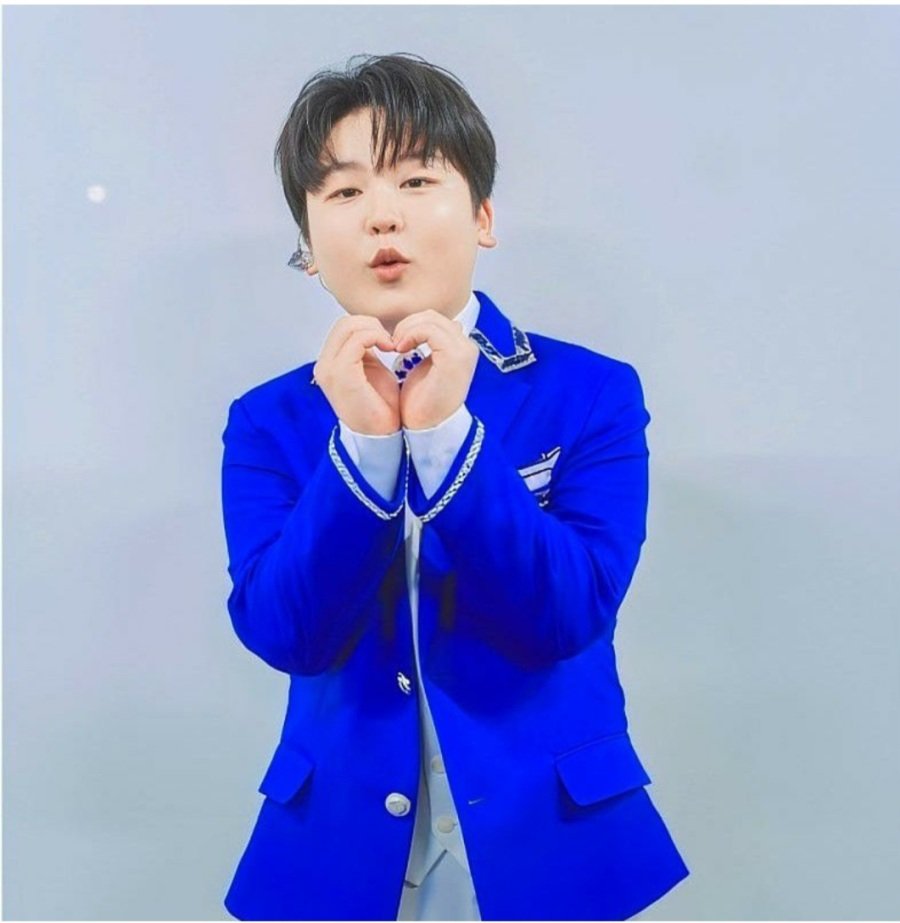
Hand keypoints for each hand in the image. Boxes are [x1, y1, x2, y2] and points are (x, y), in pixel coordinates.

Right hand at [312, 315, 400, 434]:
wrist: (381, 436)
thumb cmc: (380, 407)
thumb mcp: (371, 369)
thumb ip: (365, 350)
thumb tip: (371, 330)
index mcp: (330, 364)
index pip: (344, 328)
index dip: (368, 326)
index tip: (387, 340)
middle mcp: (324, 365)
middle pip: (344, 323)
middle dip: (371, 325)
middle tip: (390, 341)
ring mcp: (330, 369)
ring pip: (349, 327)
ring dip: (375, 330)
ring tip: (391, 345)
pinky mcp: (342, 374)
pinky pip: (357, 340)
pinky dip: (376, 337)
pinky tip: (390, 348)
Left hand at [391, 309, 479, 429]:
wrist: (428, 428)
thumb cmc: (424, 401)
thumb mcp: (427, 366)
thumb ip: (431, 345)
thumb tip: (429, 326)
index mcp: (461, 348)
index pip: (435, 320)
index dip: (413, 325)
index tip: (398, 342)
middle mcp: (467, 347)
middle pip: (433, 316)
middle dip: (408, 325)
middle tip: (393, 343)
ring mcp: (463, 351)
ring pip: (430, 320)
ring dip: (407, 329)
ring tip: (395, 346)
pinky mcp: (453, 357)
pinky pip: (429, 330)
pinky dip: (410, 334)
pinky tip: (399, 349)